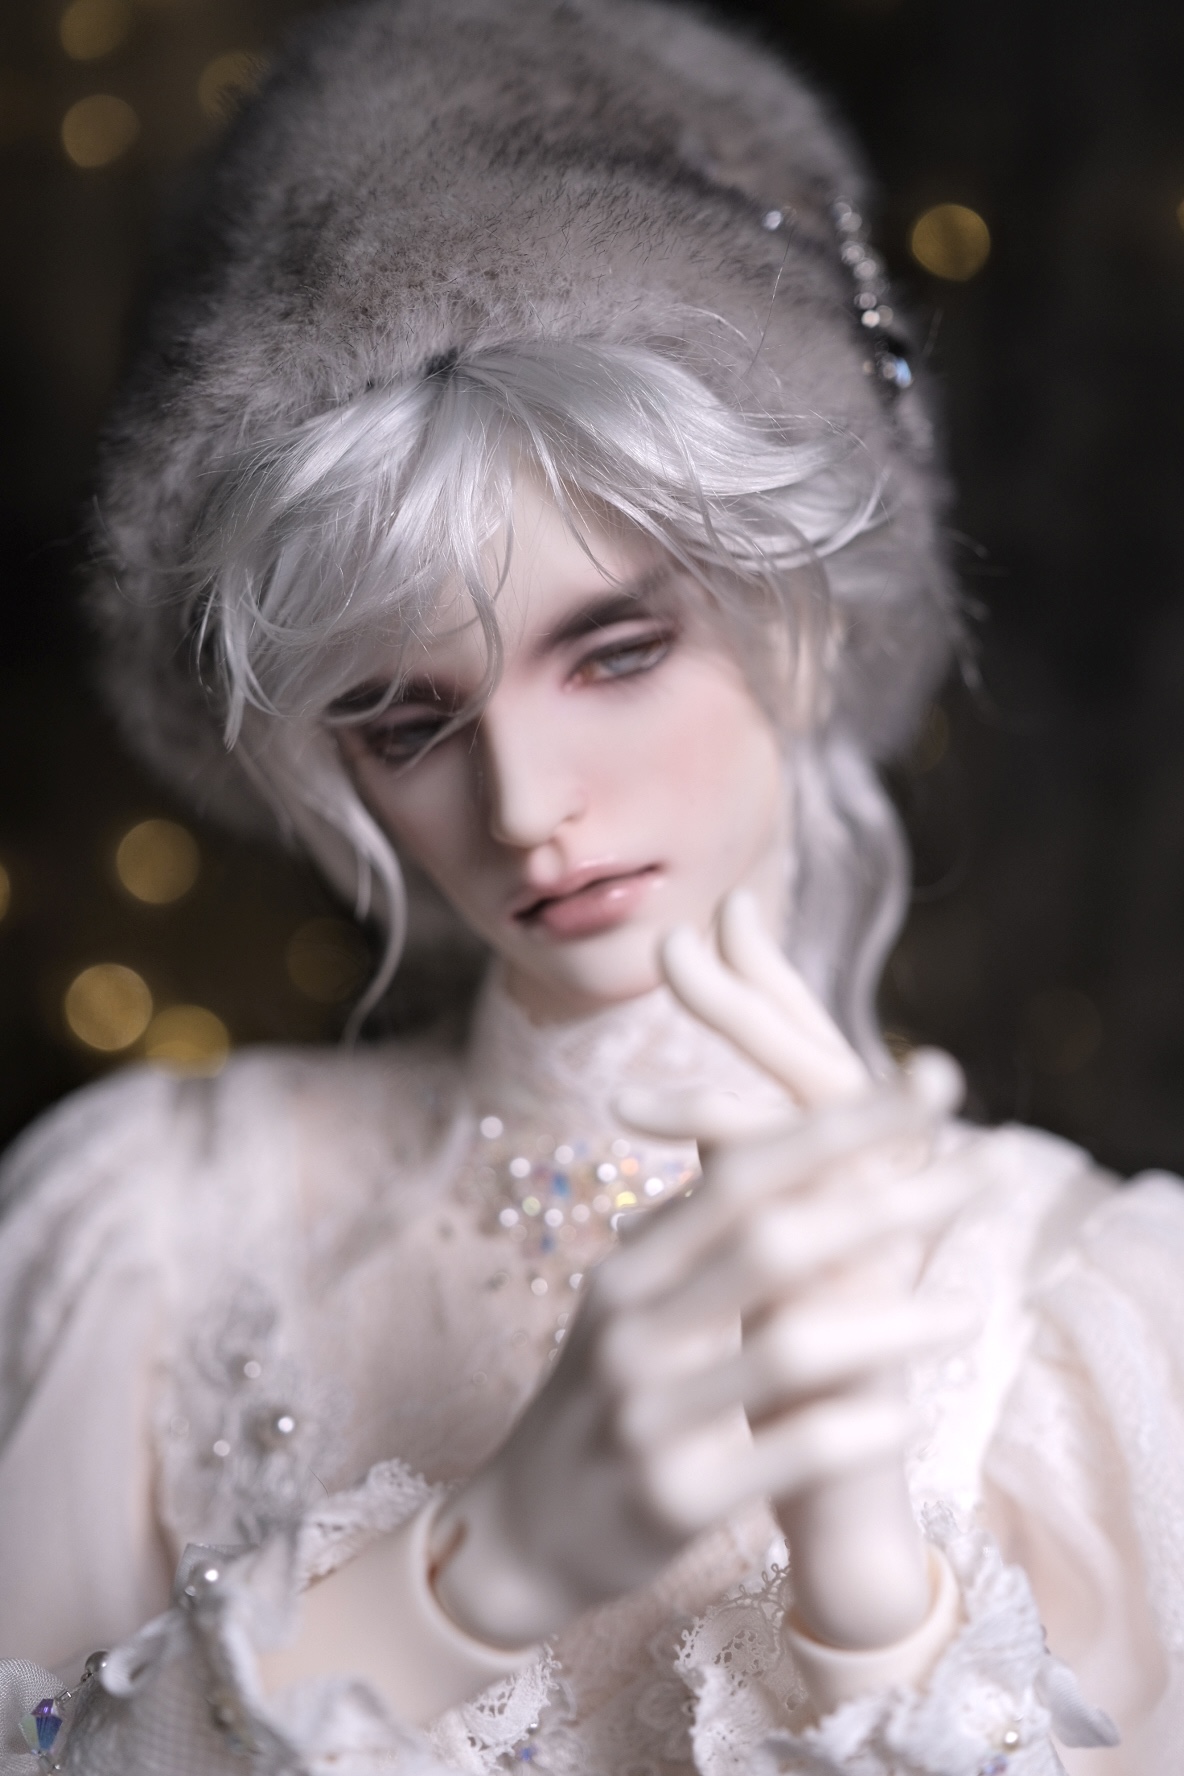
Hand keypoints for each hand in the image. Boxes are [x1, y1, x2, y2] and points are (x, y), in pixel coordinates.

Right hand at [433, 899, 981, 1648]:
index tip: (930, 1079)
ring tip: (967, 1307)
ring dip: (890, 1324)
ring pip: (788, 1349)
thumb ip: (701, 1235)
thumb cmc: (608, 1399)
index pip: (744, 1170)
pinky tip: (905, 1416)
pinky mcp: (671, 1497)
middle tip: (990, 1167)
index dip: (841, 1124)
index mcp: (631, 1267)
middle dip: (890, 1199)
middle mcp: (632, 1325)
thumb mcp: (634, 1304)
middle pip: (774, 1240)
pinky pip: (783, 1454)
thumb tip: (785, 1140)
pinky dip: (850, 1428)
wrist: (525, 1530)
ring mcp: (648, 1412)